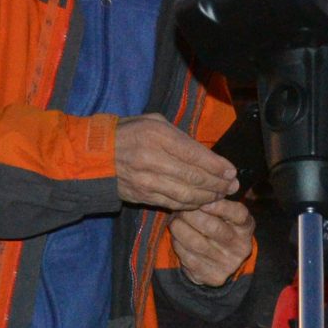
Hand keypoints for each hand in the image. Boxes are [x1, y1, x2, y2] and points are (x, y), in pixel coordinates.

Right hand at [114, 115, 237, 211]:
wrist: (96, 154)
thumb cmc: (129, 133)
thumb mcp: (155, 123)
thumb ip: (180, 137)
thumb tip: (206, 155)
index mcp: (157, 136)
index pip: (195, 155)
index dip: (217, 166)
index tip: (231, 171)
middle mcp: (152, 160)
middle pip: (194, 177)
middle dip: (217, 184)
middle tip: (231, 187)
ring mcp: (147, 181)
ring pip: (186, 195)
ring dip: (207, 197)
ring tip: (220, 195)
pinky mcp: (143, 196)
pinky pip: (173, 204)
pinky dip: (190, 205)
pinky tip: (201, 202)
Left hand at [170, 198, 252, 286]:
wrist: (222, 261)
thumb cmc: (220, 227)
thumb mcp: (225, 213)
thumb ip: (218, 200)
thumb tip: (208, 187)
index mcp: (246, 227)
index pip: (238, 214)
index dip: (219, 206)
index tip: (202, 200)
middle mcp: (240, 247)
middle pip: (213, 228)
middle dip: (191, 215)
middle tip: (181, 208)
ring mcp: (227, 264)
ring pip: (196, 243)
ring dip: (180, 228)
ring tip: (175, 221)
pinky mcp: (212, 276)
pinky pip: (188, 258)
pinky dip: (178, 244)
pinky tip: (177, 237)